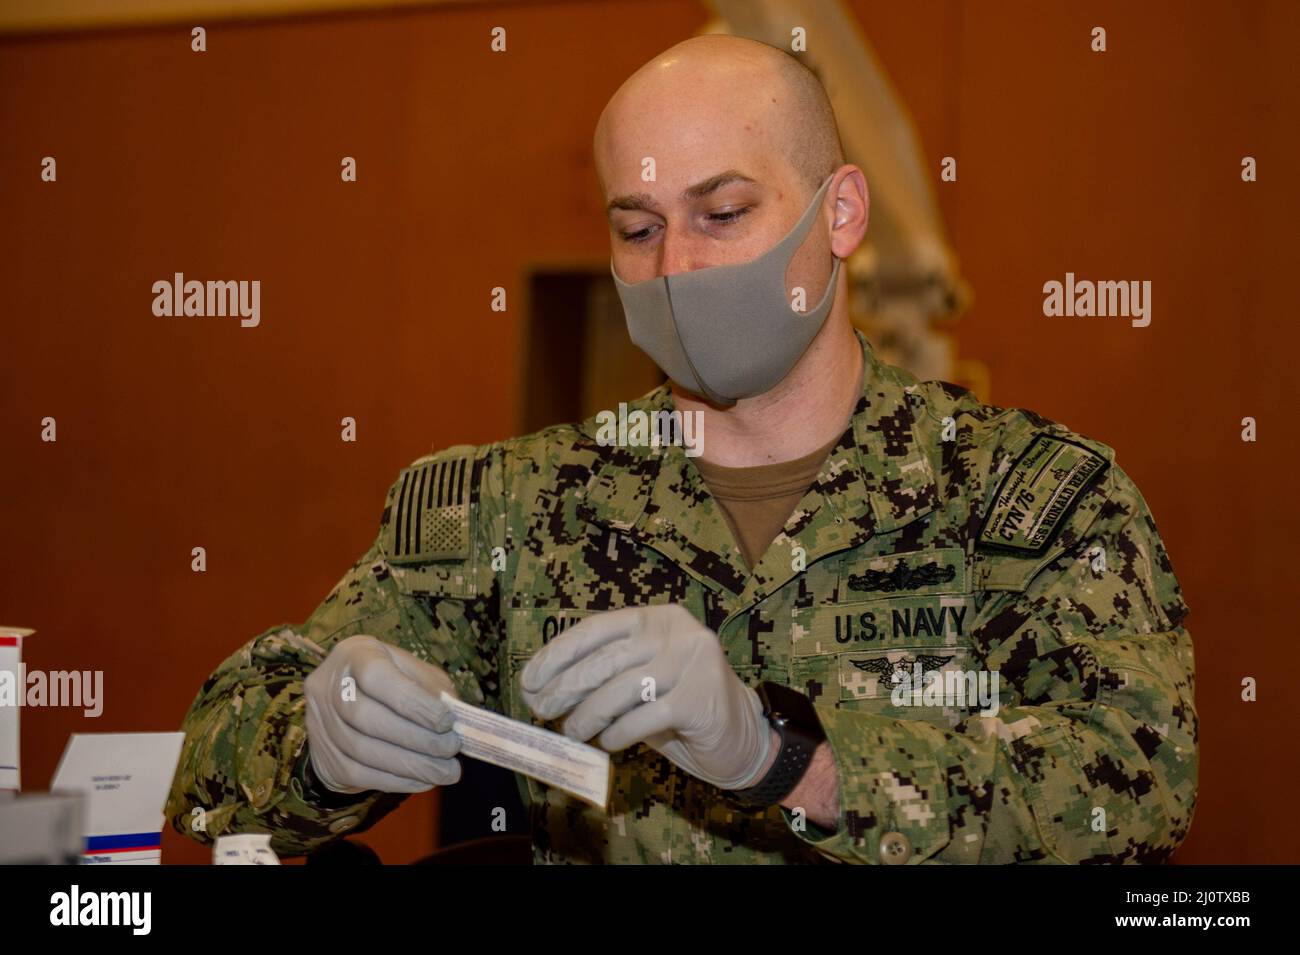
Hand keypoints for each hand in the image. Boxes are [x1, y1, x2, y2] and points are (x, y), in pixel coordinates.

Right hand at [304, 634, 461, 793]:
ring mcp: (320, 722)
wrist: (347, 702)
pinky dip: (396, 780)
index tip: (448, 721)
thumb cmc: (393, 681)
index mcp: (355, 654)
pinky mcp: (324, 755)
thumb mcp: (415, 671)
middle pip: (367, 718)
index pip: (377, 677)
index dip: (413, 702)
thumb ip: (434, 689)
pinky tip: (424, 780)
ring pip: (362, 750)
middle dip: (416, 738)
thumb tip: (456, 719)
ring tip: (446, 771)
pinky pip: (358, 774)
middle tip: (451, 749)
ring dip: (411, 765)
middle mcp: (329, 686)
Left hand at [519, 605, 771, 789]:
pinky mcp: (699, 698)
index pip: (596, 629)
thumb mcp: (641, 681)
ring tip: (572, 732)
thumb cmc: (679, 706)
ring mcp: (691, 662)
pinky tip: (608, 743)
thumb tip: (544, 688)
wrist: (741, 737)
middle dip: (565, 687)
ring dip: (587, 716)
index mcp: (657, 618)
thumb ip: (604, 676)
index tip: (529, 678)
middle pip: (605, 660)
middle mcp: (676, 632)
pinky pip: (643, 718)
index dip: (558, 653)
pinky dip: (618, 734)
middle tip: (540, 710)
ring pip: (620, 690)